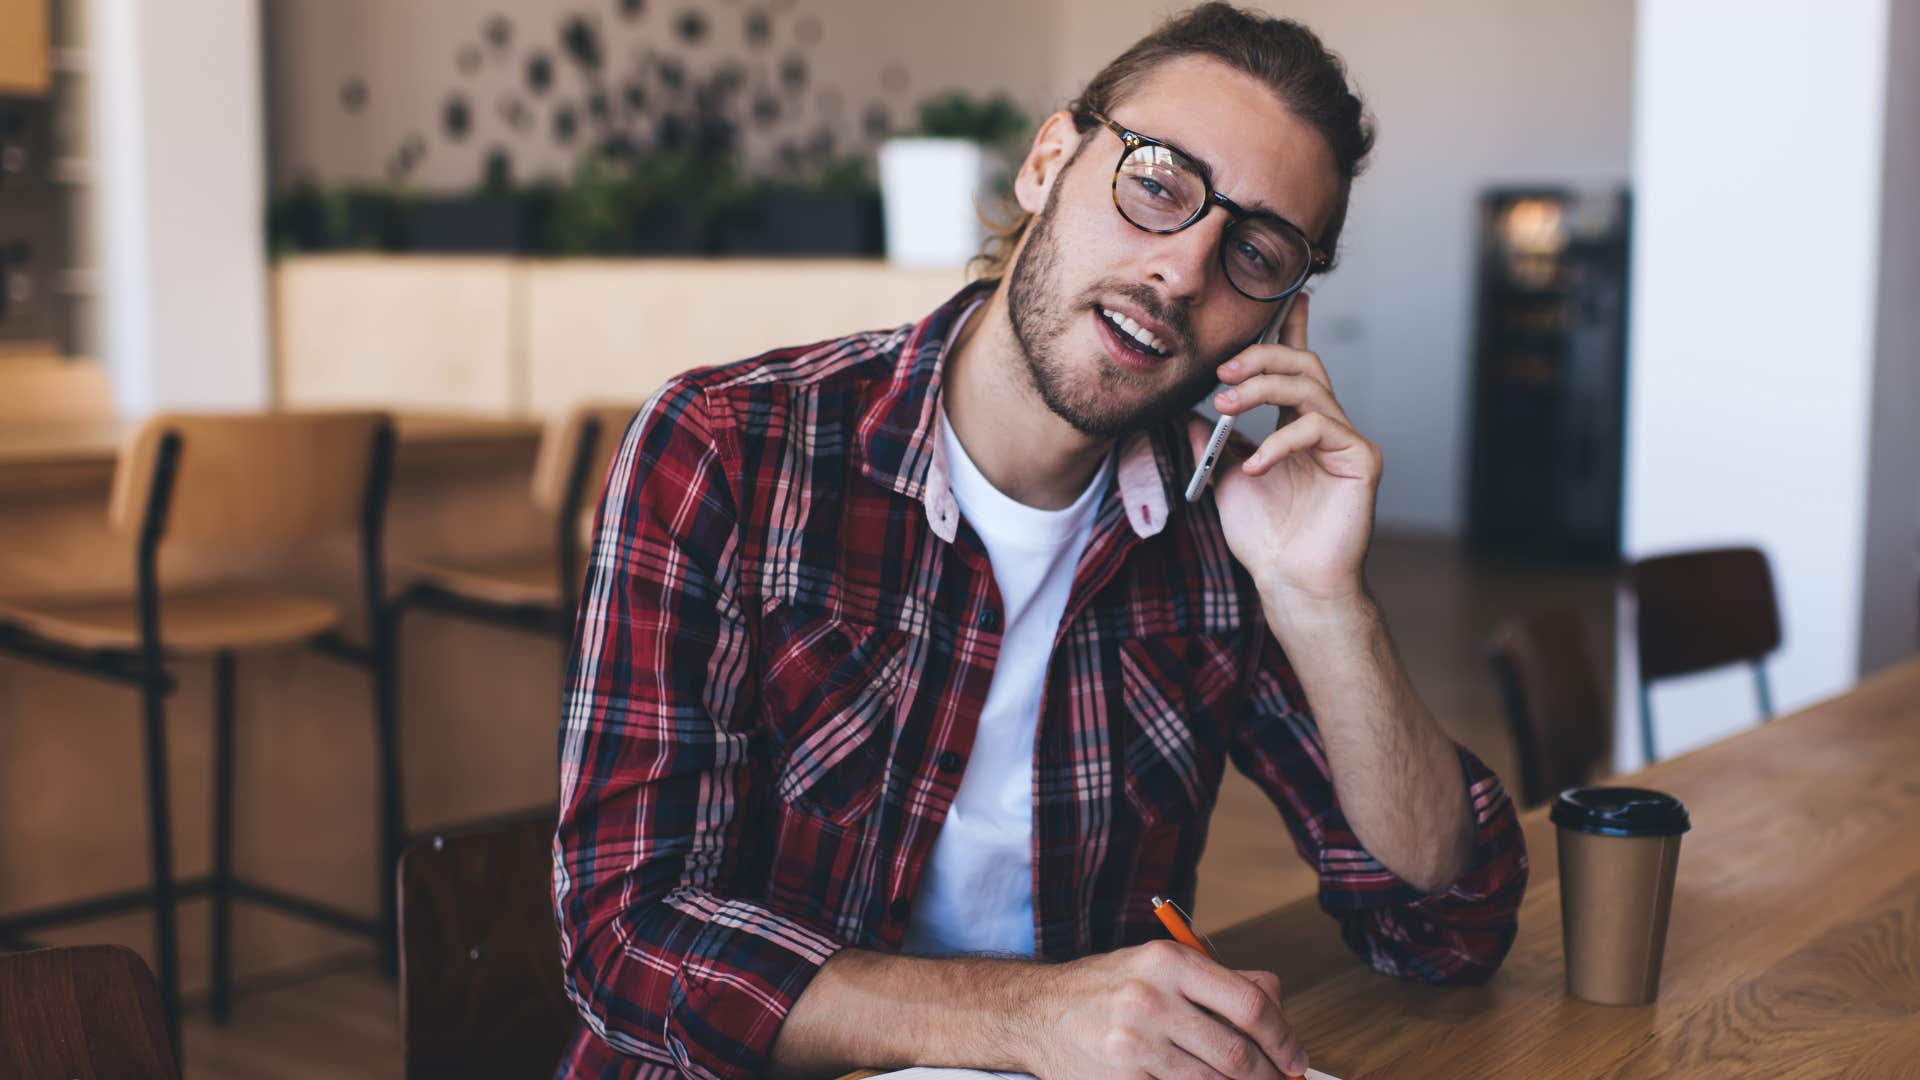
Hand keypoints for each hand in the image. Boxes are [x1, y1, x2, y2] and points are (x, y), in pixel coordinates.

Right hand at [1024, 939, 1307, 1078]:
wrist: (1037, 1012)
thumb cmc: (1109, 988)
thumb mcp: (1161, 966)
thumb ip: (1220, 981)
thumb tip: (1279, 1011)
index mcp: (1169, 962)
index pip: (1250, 1003)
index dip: (1284, 1037)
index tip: (1296, 1057)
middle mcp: (1149, 999)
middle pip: (1237, 1053)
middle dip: (1270, 1077)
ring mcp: (1132, 1045)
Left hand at [1189, 292, 1378, 607]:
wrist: (1289, 582)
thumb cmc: (1264, 537)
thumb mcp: (1225, 477)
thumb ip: (1212, 440)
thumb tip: (1188, 409)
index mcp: (1296, 425)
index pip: (1296, 366)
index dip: (1292, 328)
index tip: (1288, 296)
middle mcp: (1326, 426)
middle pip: (1304, 364)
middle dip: (1261, 357)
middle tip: (1222, 373)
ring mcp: (1346, 441)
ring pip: (1311, 387)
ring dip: (1262, 389)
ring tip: (1225, 408)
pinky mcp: (1361, 460)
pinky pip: (1320, 428)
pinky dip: (1281, 441)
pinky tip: (1256, 465)